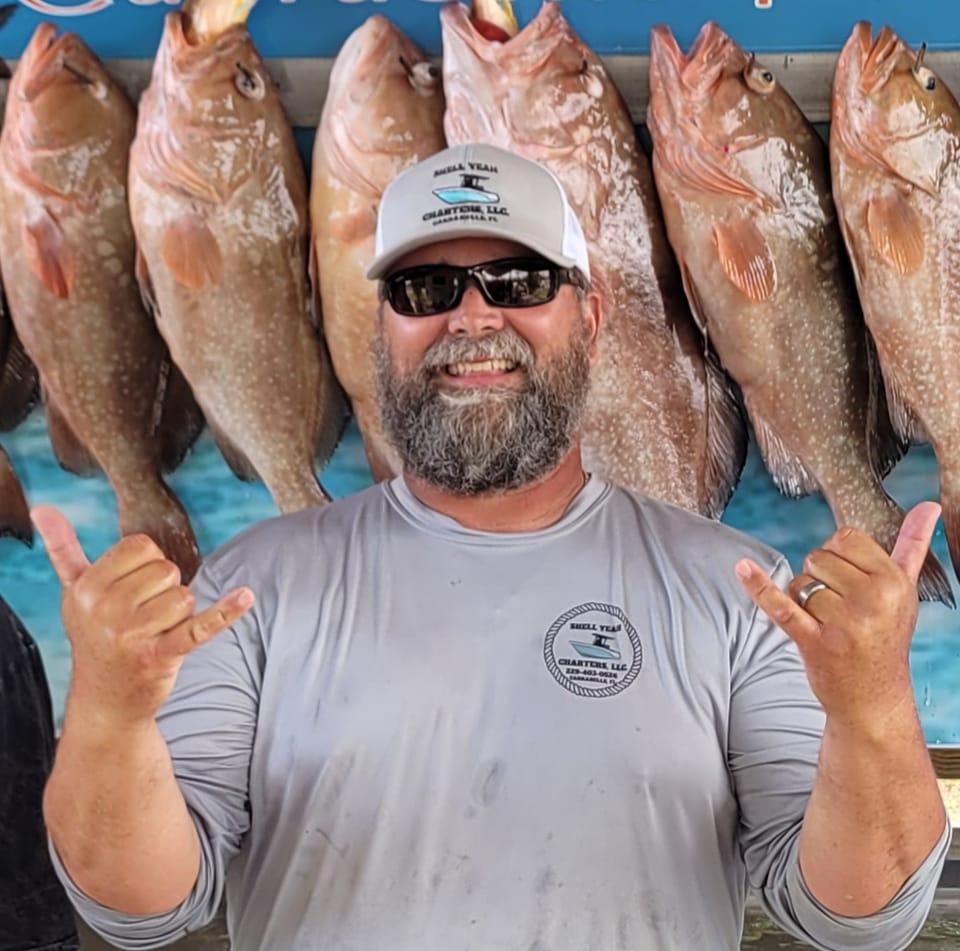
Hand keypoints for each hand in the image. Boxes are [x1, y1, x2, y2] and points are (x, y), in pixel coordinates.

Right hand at [32, 506, 253, 726]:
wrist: (105, 701)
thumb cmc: (95, 637)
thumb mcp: (74, 594)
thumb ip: (63, 550)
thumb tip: (44, 508)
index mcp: (86, 588)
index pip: (140, 546)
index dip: (147, 564)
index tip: (133, 590)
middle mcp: (104, 609)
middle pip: (166, 570)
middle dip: (165, 590)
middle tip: (144, 618)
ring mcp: (132, 635)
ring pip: (184, 596)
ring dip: (180, 613)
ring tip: (157, 632)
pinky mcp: (161, 655)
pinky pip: (199, 627)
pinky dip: (225, 612)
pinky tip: (246, 596)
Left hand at [734, 502, 941, 730]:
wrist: (873, 699)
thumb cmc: (885, 637)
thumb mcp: (905, 592)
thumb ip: (912, 545)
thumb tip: (929, 505)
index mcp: (894, 582)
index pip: (845, 538)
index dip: (838, 555)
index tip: (850, 580)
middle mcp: (873, 600)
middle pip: (818, 557)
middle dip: (820, 578)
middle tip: (840, 609)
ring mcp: (843, 622)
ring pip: (799, 582)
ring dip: (803, 600)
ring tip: (827, 624)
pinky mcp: (814, 642)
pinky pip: (780, 606)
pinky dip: (759, 587)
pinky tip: (742, 568)